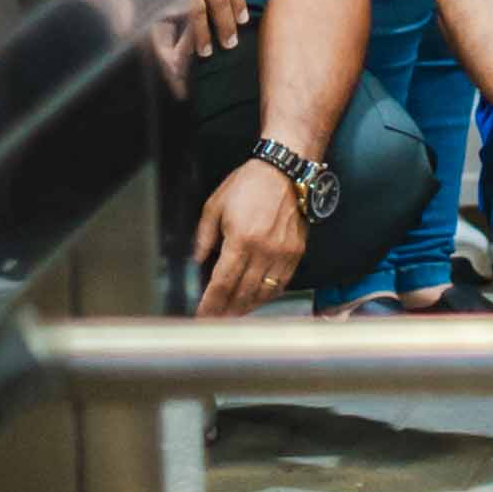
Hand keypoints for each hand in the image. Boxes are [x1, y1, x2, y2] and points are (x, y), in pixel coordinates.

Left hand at [187, 157, 311, 317]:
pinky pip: (281, 283)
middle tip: (214, 320)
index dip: (210, 303)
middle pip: (242, 293)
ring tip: (233, 314)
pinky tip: (257, 299)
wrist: (286, 171)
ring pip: (263, 292)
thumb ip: (203, 236)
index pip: (222, 283)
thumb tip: (196, 260)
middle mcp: (264, 251)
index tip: (201, 314)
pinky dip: (268, 295)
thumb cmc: (250, 184)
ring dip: (246, 307)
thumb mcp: (215, 205)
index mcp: (241, 240)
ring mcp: (282, 254)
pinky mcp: (296, 253)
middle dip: (226, 310)